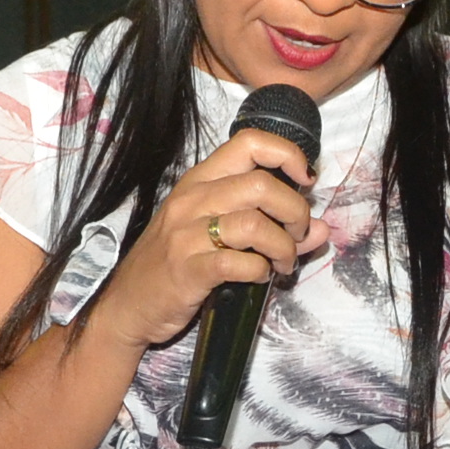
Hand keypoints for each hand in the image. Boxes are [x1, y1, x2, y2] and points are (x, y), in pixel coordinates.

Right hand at [102, 128, 327, 350]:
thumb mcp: (216, 236)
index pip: (249, 143)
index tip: (305, 180)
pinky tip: (259, 278)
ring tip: (282, 263)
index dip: (287, 154)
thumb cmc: (174, 264)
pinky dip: (261, 272)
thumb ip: (271, 228)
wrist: (128, 306)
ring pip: (255, 224)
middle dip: (295, 212)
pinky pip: (240, 263)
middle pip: (262, 184)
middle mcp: (192, 200)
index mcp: (200, 181)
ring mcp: (187, 234)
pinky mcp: (188, 270)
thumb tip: (322, 228)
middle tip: (296, 236)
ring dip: (283, 247)